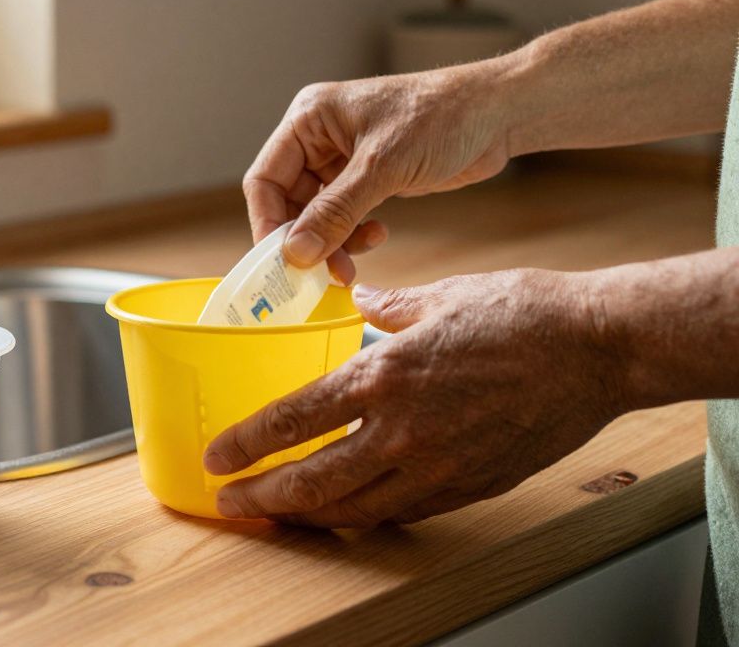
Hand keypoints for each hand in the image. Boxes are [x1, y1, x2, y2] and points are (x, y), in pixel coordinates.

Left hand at [201, 268, 629, 526]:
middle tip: (230, 503)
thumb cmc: (522, 313)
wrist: (598, 349)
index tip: (217, 459)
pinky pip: (402, 513)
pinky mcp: (469, 486)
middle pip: (312, 483)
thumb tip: (364, 305)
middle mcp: (402, 431)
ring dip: (306, 518)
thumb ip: (389, 309)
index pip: (294, 421)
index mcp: (384, 376)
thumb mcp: (440, 296)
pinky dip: (364, 516)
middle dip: (262, 499)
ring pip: (353, 509)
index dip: (247, 446)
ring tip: (275, 517)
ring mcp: (437, 467)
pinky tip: (346, 511)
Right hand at [244, 63, 514, 283]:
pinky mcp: (368, 177)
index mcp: (309, 119)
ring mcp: (343, 158)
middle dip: (305, 239)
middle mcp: (319, 137)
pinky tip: (375, 237)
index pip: (265, 179)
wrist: (499, 113)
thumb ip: (335, 212)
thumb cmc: (441, 118)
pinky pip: (343, 215)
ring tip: (350, 266)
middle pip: (288, 201)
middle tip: (321, 273)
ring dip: (330, 242)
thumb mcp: (382, 167)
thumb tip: (295, 252)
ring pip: (316, 214)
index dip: (268, 223)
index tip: (281, 263)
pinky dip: (352, 234)